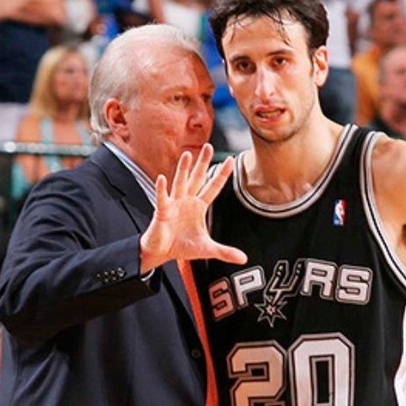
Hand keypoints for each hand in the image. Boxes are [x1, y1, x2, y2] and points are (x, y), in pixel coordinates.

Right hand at [139, 144, 246, 272]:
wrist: (162, 252)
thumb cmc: (182, 246)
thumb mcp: (207, 249)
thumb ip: (225, 251)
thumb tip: (244, 259)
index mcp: (199, 206)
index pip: (213, 187)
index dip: (222, 174)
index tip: (231, 160)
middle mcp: (187, 200)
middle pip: (197, 178)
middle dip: (203, 163)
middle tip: (208, 146)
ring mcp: (174, 204)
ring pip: (180, 183)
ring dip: (183, 170)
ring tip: (187, 154)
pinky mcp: (162, 211)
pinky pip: (162, 198)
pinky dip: (162, 189)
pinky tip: (162, 179)